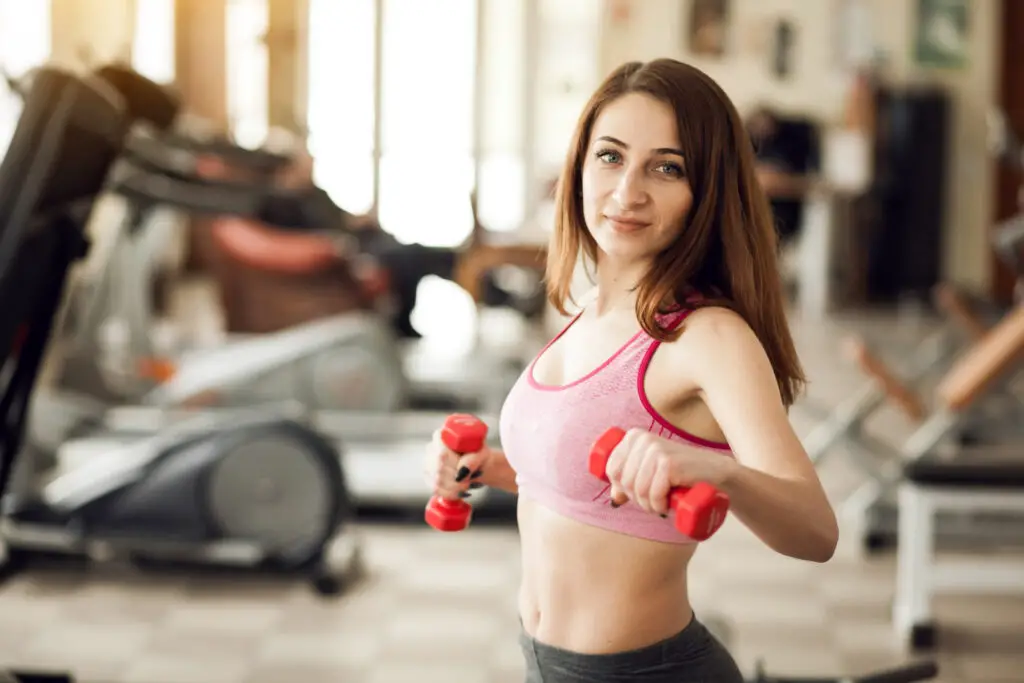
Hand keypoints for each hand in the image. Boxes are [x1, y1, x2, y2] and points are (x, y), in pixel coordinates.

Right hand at [423, 428, 489, 500]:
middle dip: (458, 480)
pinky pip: (436, 490)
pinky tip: (461, 491)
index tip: (469, 470)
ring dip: (457, 488)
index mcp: (442, 435)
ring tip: (469, 484)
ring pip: (437, 482)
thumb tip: (461, 472)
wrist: (478, 462)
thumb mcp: (481, 452)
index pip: (442, 454)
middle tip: (472, 480)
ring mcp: (427, 464)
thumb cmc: (479, 454)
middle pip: (439, 470)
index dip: (455, 466)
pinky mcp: (429, 478)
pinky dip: (452, 494)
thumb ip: (472, 460)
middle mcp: (431, 449)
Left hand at [604, 429, 732, 513]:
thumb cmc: (682, 475)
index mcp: (634, 437)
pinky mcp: (668, 463)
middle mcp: (643, 439)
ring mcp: (655, 449)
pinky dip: (660, 505)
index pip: (611, 470)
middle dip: (638, 499)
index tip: (639, 492)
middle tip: (655, 500)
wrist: (716, 473)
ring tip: (663, 502)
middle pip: (624, 482)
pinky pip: (653, 494)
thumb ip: (629, 481)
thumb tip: (614, 497)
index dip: (622, 488)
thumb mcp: (651, 474)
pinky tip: (669, 503)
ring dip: (650, 505)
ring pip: (638, 491)